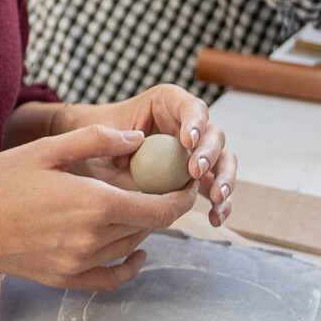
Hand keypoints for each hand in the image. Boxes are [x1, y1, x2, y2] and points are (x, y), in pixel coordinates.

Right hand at [0, 125, 203, 290]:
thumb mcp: (45, 149)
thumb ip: (96, 141)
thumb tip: (137, 139)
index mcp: (93, 203)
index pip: (161, 208)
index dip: (182, 196)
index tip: (188, 182)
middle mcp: (92, 238)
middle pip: (150, 228)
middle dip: (165, 207)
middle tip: (167, 186)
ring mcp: (78, 263)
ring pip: (131, 248)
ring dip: (144, 228)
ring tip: (142, 205)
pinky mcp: (64, 278)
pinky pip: (110, 278)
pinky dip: (129, 266)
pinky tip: (136, 252)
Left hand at [52, 87, 236, 226]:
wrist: (95, 154)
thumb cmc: (99, 137)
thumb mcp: (102, 131)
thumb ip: (117, 135)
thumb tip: (138, 142)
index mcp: (170, 103)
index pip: (191, 108)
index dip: (195, 123)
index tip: (187, 142)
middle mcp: (190, 124)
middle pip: (214, 134)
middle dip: (210, 154)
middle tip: (195, 172)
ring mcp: (196, 150)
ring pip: (223, 161)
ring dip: (224, 179)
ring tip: (216, 198)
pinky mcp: (197, 175)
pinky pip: (215, 187)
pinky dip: (220, 203)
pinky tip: (217, 218)